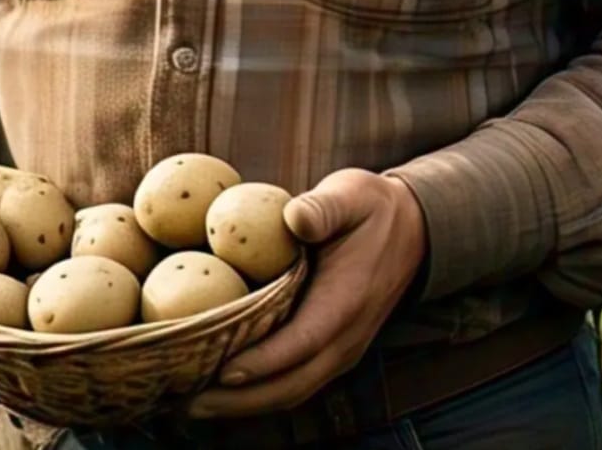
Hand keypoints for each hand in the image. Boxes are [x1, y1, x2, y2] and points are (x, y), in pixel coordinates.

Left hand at [188, 168, 426, 417]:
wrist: (414, 229)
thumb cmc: (372, 209)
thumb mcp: (350, 195)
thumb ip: (321, 208)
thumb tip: (293, 216)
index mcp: (346, 302)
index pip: (302, 343)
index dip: (263, 362)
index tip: (222, 371)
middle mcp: (346, 337)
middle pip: (292, 384)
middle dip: (240, 400)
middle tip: (187, 403)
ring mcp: (342, 350)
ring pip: (292, 392)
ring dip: (245, 405)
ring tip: (194, 406)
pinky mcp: (333, 351)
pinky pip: (296, 384)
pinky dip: (259, 394)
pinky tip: (223, 390)